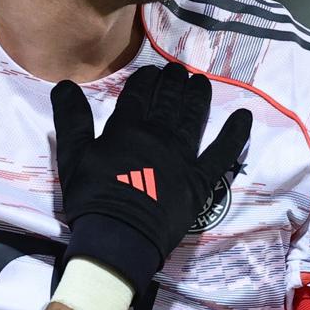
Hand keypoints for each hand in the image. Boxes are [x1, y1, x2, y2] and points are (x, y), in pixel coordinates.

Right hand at [49, 62, 251, 288]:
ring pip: (194, 117)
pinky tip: (244, 116)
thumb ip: (71, 119)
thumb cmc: (92, 200)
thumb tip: (64, 84)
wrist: (119, 238)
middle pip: (168, 100)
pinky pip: (223, 153)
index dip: (145, 80)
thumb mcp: (72, 158)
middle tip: (177, 71)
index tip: (150, 72)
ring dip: (198, 96)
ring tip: (200, 82)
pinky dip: (235, 134)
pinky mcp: (201, 180)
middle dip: (173, 82)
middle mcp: (159, 136)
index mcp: (127, 129)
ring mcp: (183, 157)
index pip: (138, 94)